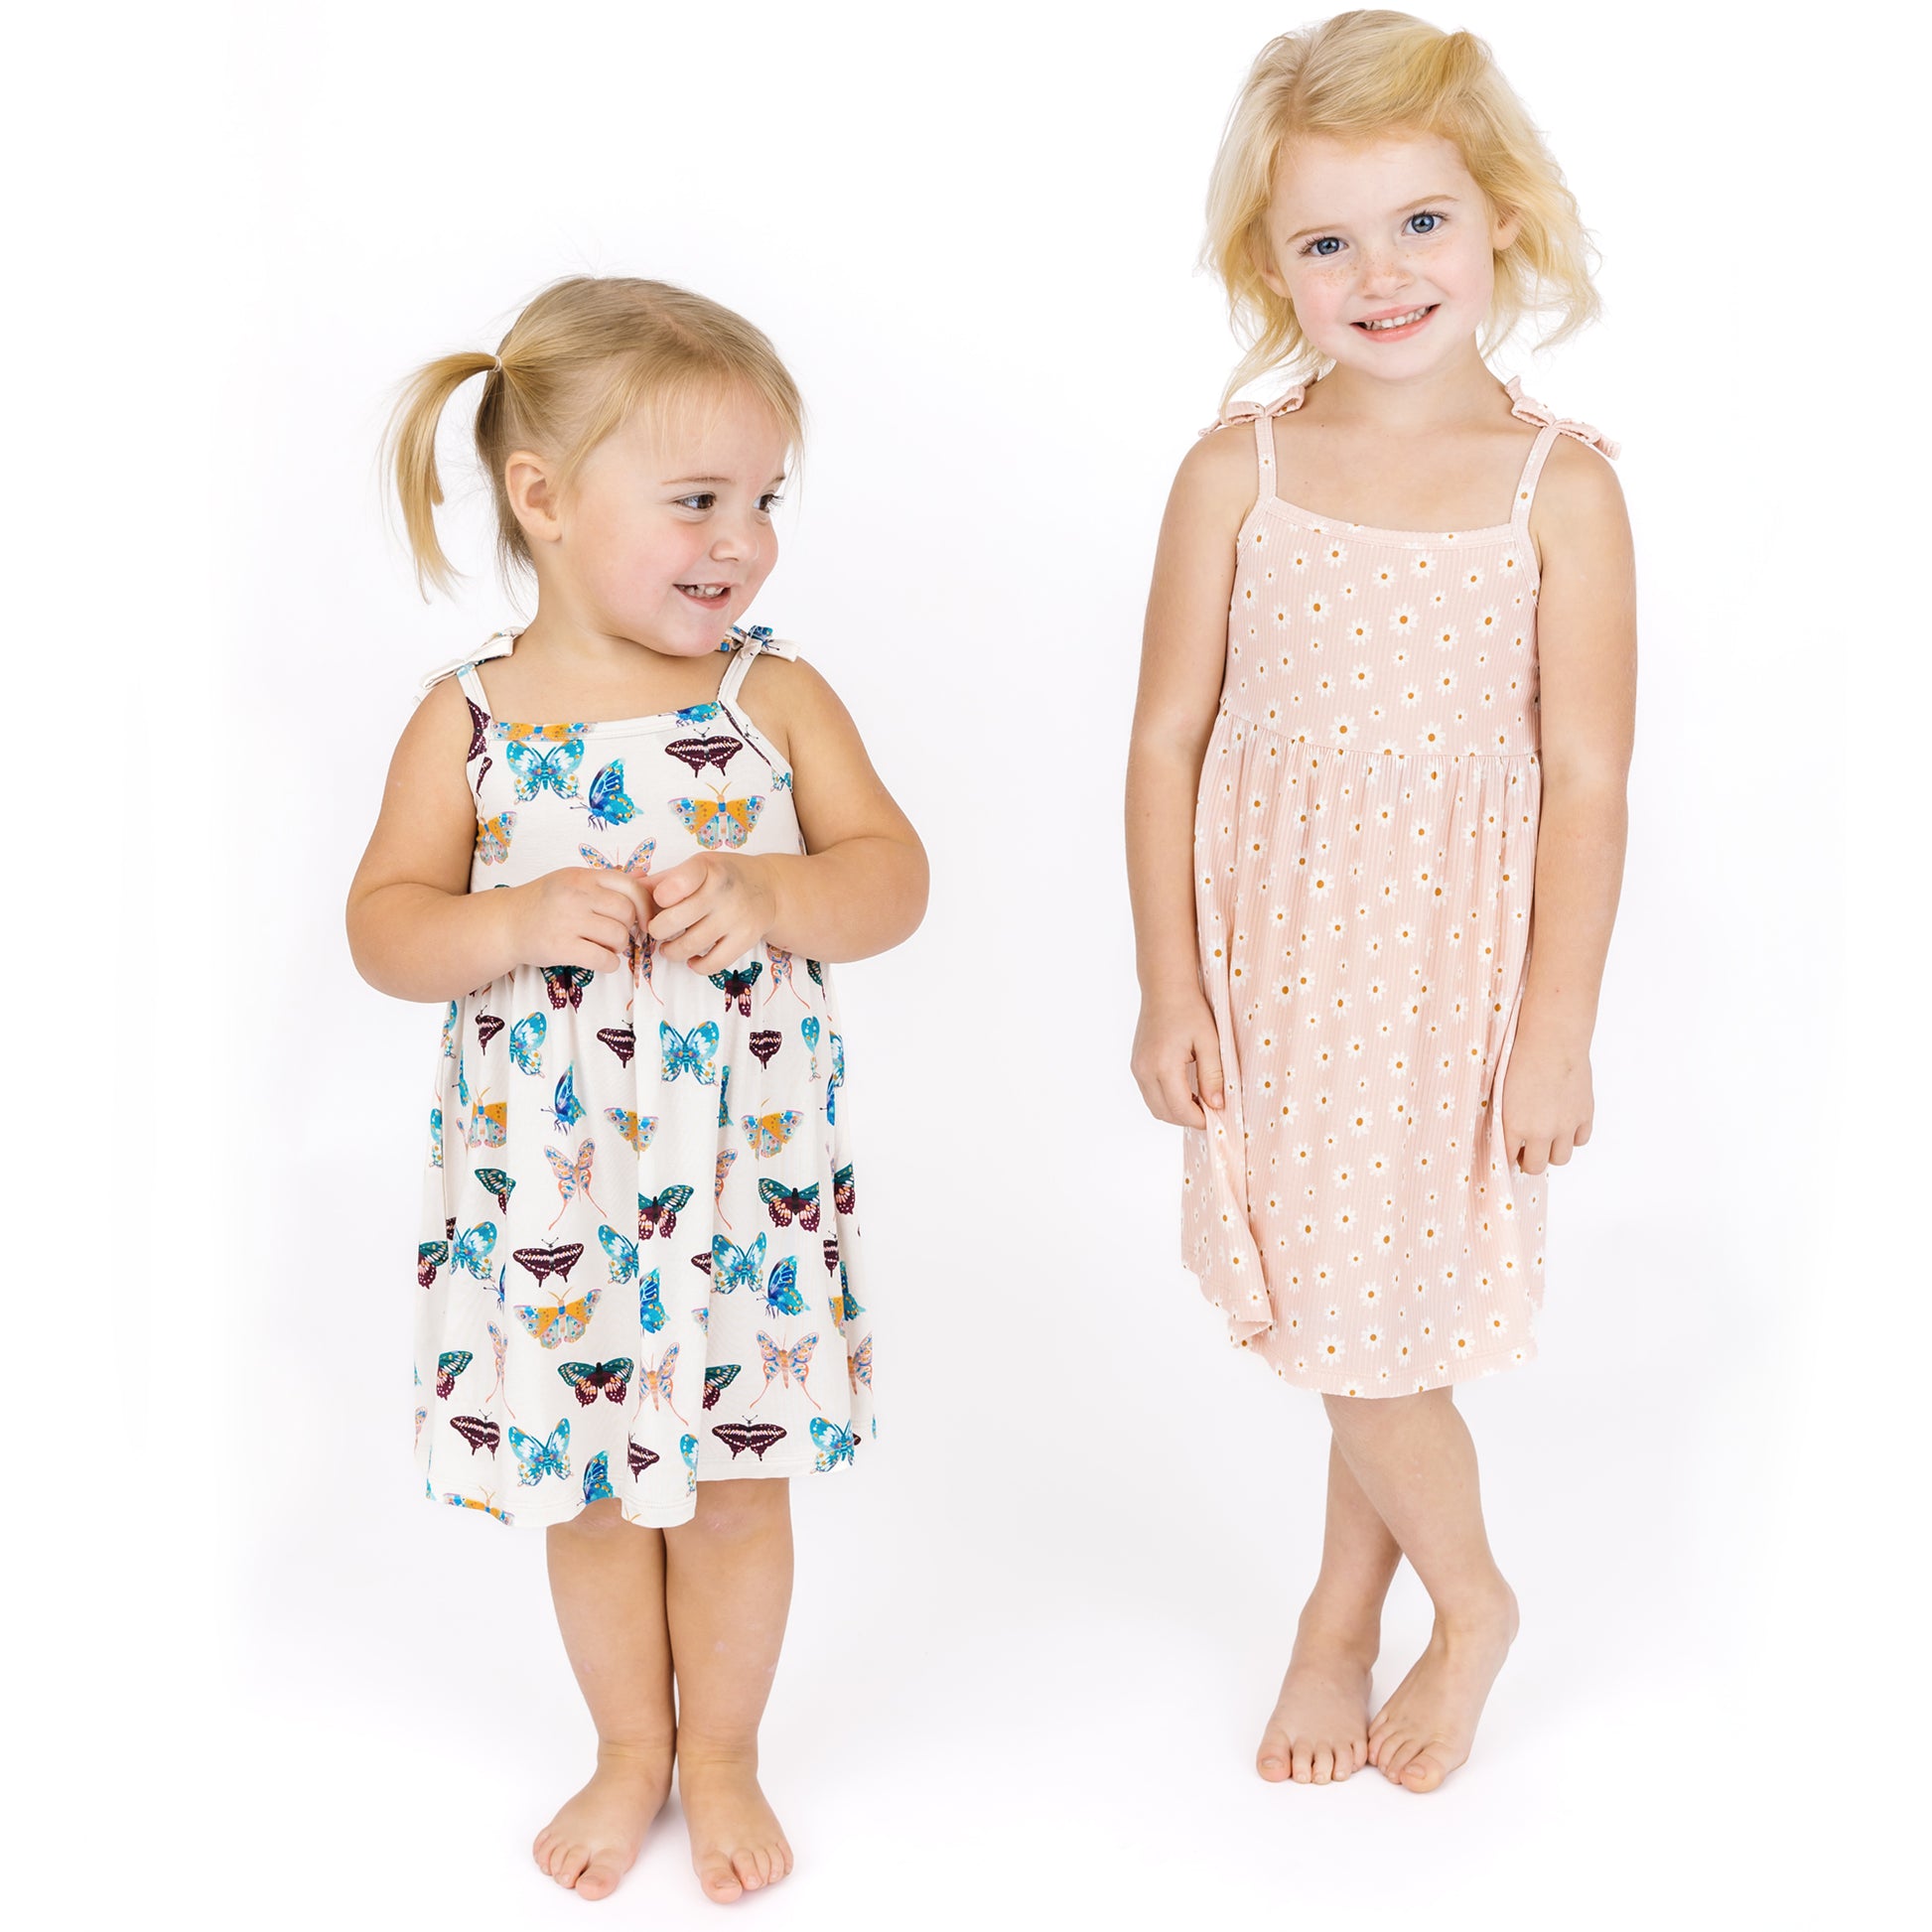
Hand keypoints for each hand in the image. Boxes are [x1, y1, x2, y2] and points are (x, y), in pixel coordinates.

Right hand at [506, 867, 651, 973]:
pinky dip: (609, 963)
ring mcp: (567, 921)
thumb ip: (604, 882)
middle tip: (615, 934)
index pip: (630, 886)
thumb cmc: (543, 902)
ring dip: (618, 947)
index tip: (643, 920)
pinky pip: (604, 959)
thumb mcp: (571, 880)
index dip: (644, 906)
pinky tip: (600, 959)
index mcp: (581, 876)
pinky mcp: (560, 947)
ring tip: (604, 946)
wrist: (505, 923)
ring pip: (619, 937)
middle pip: (627, 913)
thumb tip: (644, 880)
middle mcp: (575, 895)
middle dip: (628, 928)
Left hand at [646, 853, 777, 972]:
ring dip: (670, 951)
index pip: (673, 885)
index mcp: (706, 869)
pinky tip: (692, 957)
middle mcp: (722, 892)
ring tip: (669, 946)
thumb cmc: (722, 877)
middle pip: (672, 922)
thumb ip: (661, 880)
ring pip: (688, 946)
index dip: (658, 898)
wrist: (768, 888)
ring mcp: (736, 917)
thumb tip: (627, 888)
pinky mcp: (746, 939)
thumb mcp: (694, 868)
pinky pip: (712, 964)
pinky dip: (695, 965)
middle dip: (657, 930)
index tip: (659, 901)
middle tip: (658, 929)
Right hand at [1132, 987, 1225, 1127]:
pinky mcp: (1136, 1065)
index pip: (1180, 1110)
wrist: (1165, 988)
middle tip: (1211, 1112)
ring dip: (1176, 1111)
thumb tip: (1217, 1105)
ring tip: (1200, 1101)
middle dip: (1188, 1119)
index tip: (1219, 1118)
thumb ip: (1213, 1076)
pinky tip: (1185, 1090)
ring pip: (1155, 1107)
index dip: (1200, 1120)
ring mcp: (1137, 1069)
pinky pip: (1150, 1094)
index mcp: (1163, 1065)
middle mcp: (1145, 1071)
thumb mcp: (1210, 1042)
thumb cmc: (1189, 1009)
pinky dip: (1167, 1100)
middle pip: (1164, 1113)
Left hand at [1498, 1014, 1594, 1174]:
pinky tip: (1565, 1125)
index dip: (1507, 1156)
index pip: (1508, 1157)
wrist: (1552, 1041)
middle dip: (1529, 1161)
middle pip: (1536, 1166)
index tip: (1509, 1152)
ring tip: (1546, 1139)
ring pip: (1561, 1159)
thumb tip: (1510, 1134)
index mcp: (1515, 1125)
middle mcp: (1541, 1131)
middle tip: (1526, 1150)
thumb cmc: (1521, 1059)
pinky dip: (1573, 1137)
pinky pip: (1580, 1141)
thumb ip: (1507, 1117)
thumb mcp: (1502, 1091)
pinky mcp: (1585, 1115)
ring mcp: (1566, 1126)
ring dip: (1552, 1152)